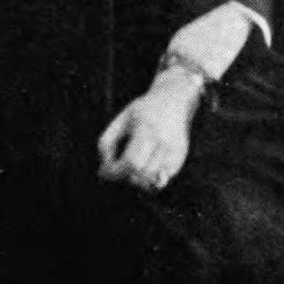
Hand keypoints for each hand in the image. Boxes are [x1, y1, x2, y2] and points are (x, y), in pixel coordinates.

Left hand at [97, 69, 201, 191]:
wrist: (174, 101)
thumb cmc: (142, 111)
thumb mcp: (121, 119)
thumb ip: (106, 142)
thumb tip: (103, 171)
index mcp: (147, 128)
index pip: (131, 162)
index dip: (115, 171)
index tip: (105, 169)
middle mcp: (164, 142)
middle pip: (141, 174)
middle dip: (124, 176)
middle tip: (118, 167)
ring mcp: (174, 152)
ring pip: (151, 182)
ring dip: (135, 180)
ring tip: (130, 167)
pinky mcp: (179, 160)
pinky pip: (160, 182)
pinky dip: (148, 182)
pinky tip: (143, 169)